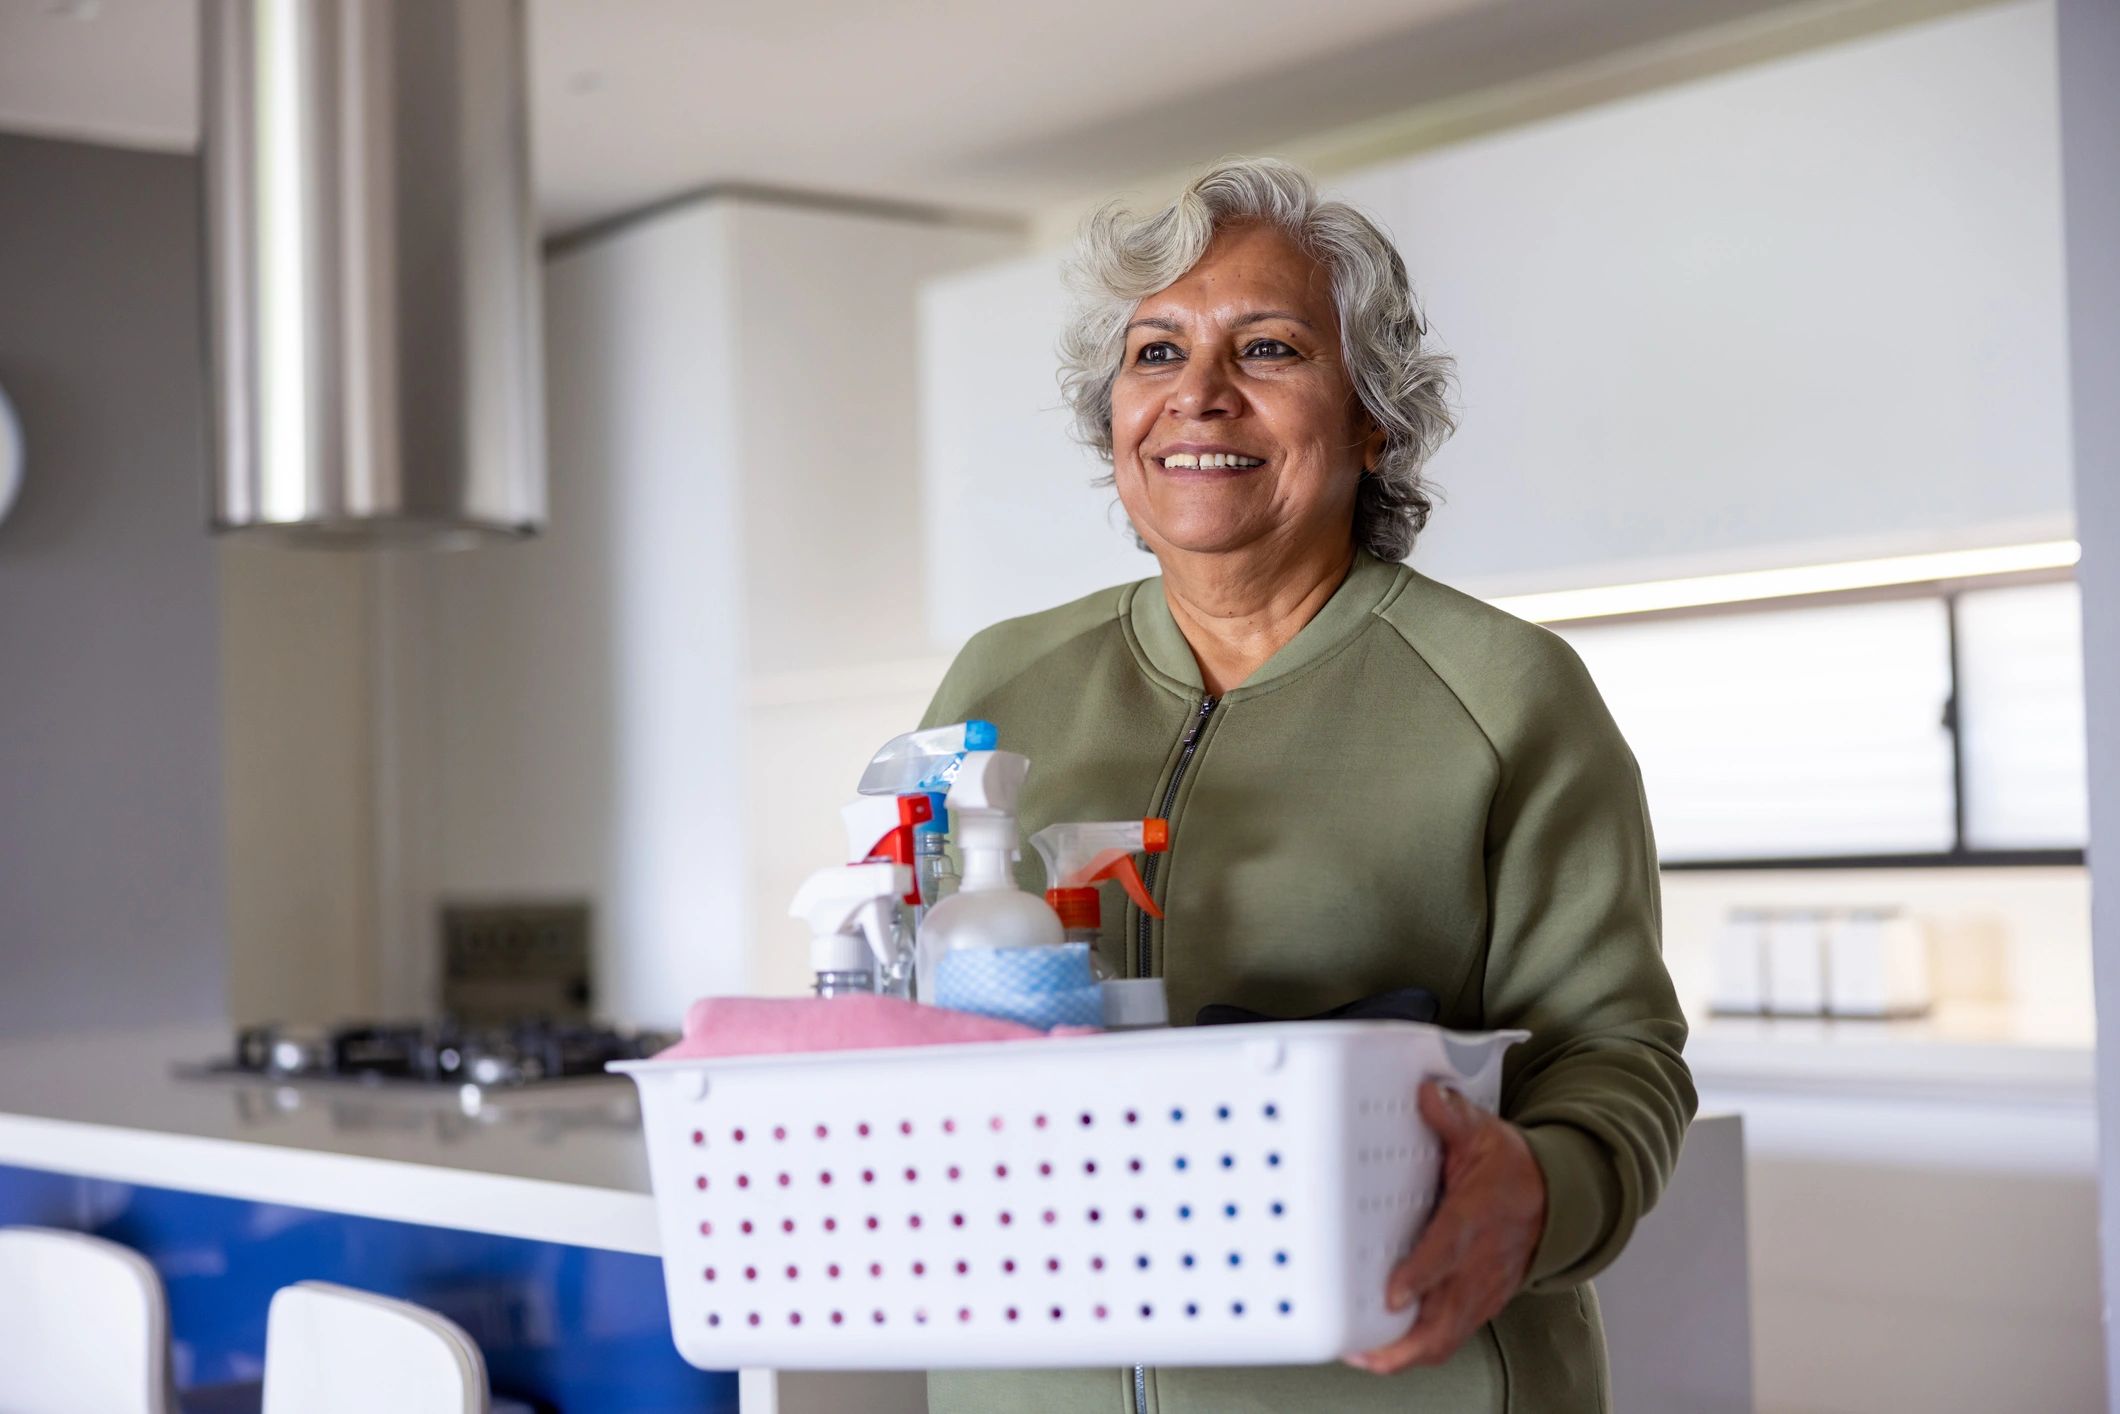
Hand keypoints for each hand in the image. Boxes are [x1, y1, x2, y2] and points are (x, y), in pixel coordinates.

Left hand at [1345, 1079, 1546, 1374]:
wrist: (1553, 1198)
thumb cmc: (1513, 1169)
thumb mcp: (1483, 1132)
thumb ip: (1451, 1116)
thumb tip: (1426, 1095)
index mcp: (1477, 1216)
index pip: (1448, 1249)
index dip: (1421, 1274)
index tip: (1392, 1294)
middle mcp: (1480, 1261)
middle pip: (1445, 1315)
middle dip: (1404, 1340)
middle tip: (1361, 1348)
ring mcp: (1481, 1288)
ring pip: (1446, 1337)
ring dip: (1406, 1354)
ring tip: (1363, 1358)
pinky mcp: (1479, 1304)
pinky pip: (1449, 1339)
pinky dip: (1418, 1352)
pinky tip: (1384, 1353)